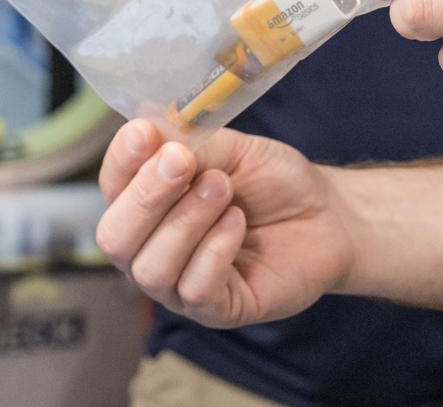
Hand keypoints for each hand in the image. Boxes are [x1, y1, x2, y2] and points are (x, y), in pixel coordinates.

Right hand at [95, 120, 353, 327]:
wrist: (329, 215)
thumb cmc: (274, 182)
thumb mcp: (234, 149)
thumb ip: (191, 144)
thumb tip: (149, 132)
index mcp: (148, 204)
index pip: (112, 186)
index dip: (122, 161)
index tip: (145, 134)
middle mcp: (152, 248)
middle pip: (115, 237)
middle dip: (146, 196)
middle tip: (183, 162)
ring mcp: (180, 285)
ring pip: (150, 268)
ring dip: (186, 221)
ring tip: (223, 188)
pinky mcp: (217, 309)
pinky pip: (195, 289)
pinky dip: (214, 249)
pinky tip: (238, 223)